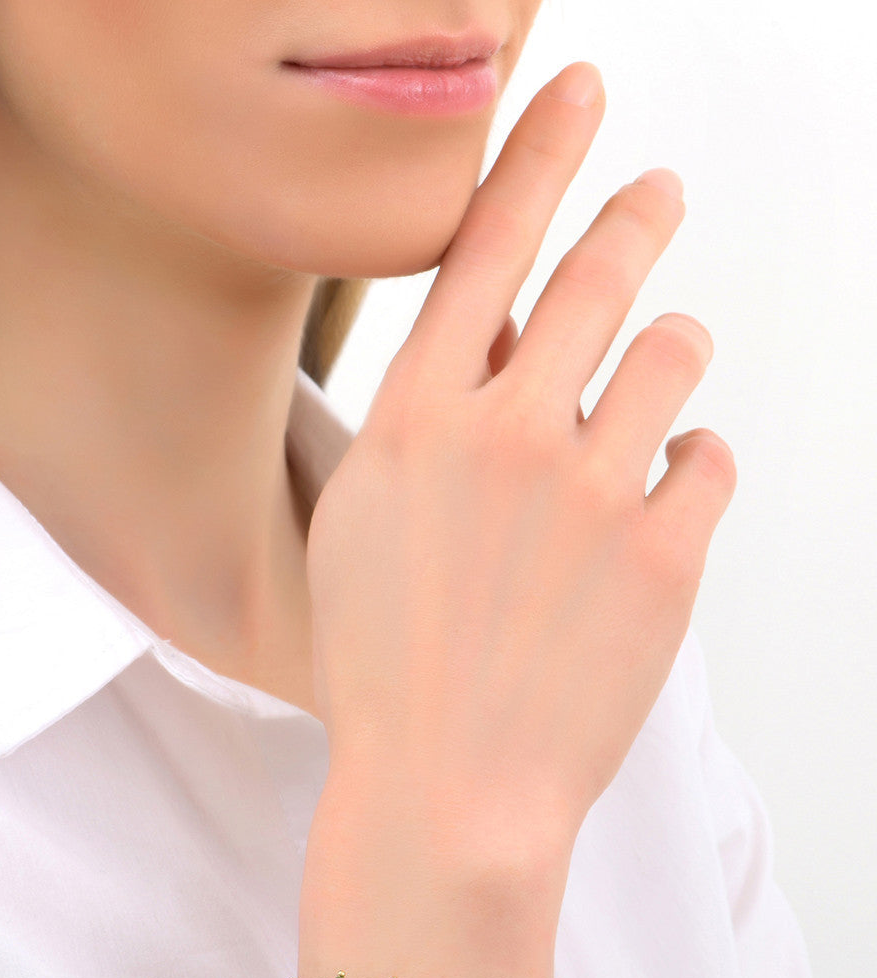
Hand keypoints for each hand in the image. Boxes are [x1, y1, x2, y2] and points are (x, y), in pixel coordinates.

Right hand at [303, 61, 735, 881]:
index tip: (576, 86)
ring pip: (673, 352)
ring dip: (667, 356)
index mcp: (413, 422)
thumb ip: (428, 420)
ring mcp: (591, 492)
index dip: (537, 151)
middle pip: (600, 271)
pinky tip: (654, 508)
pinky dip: (689, 467)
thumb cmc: (385, 662)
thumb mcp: (366, 525)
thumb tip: (507, 336)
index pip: (484, 244)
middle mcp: (503, 435)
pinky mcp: (666, 555)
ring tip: (651, 386)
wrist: (446, 792)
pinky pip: (709, 458)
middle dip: (635, 217)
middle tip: (657, 194)